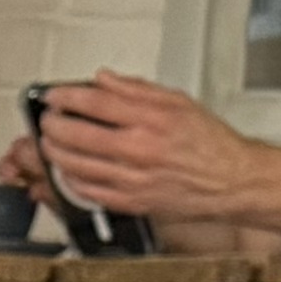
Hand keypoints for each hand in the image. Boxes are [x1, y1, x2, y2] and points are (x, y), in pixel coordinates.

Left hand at [26, 71, 273, 228]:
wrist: (232, 181)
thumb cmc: (209, 143)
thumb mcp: (178, 102)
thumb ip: (136, 90)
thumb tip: (104, 79)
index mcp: (152, 120)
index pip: (96, 102)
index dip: (66, 96)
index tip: (54, 95)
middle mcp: (140, 149)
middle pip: (77, 134)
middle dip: (53, 124)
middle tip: (48, 119)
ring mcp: (133, 178)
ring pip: (75, 164)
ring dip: (55, 152)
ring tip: (51, 142)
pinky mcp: (131, 201)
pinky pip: (87, 191)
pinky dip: (70, 179)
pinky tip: (68, 169)